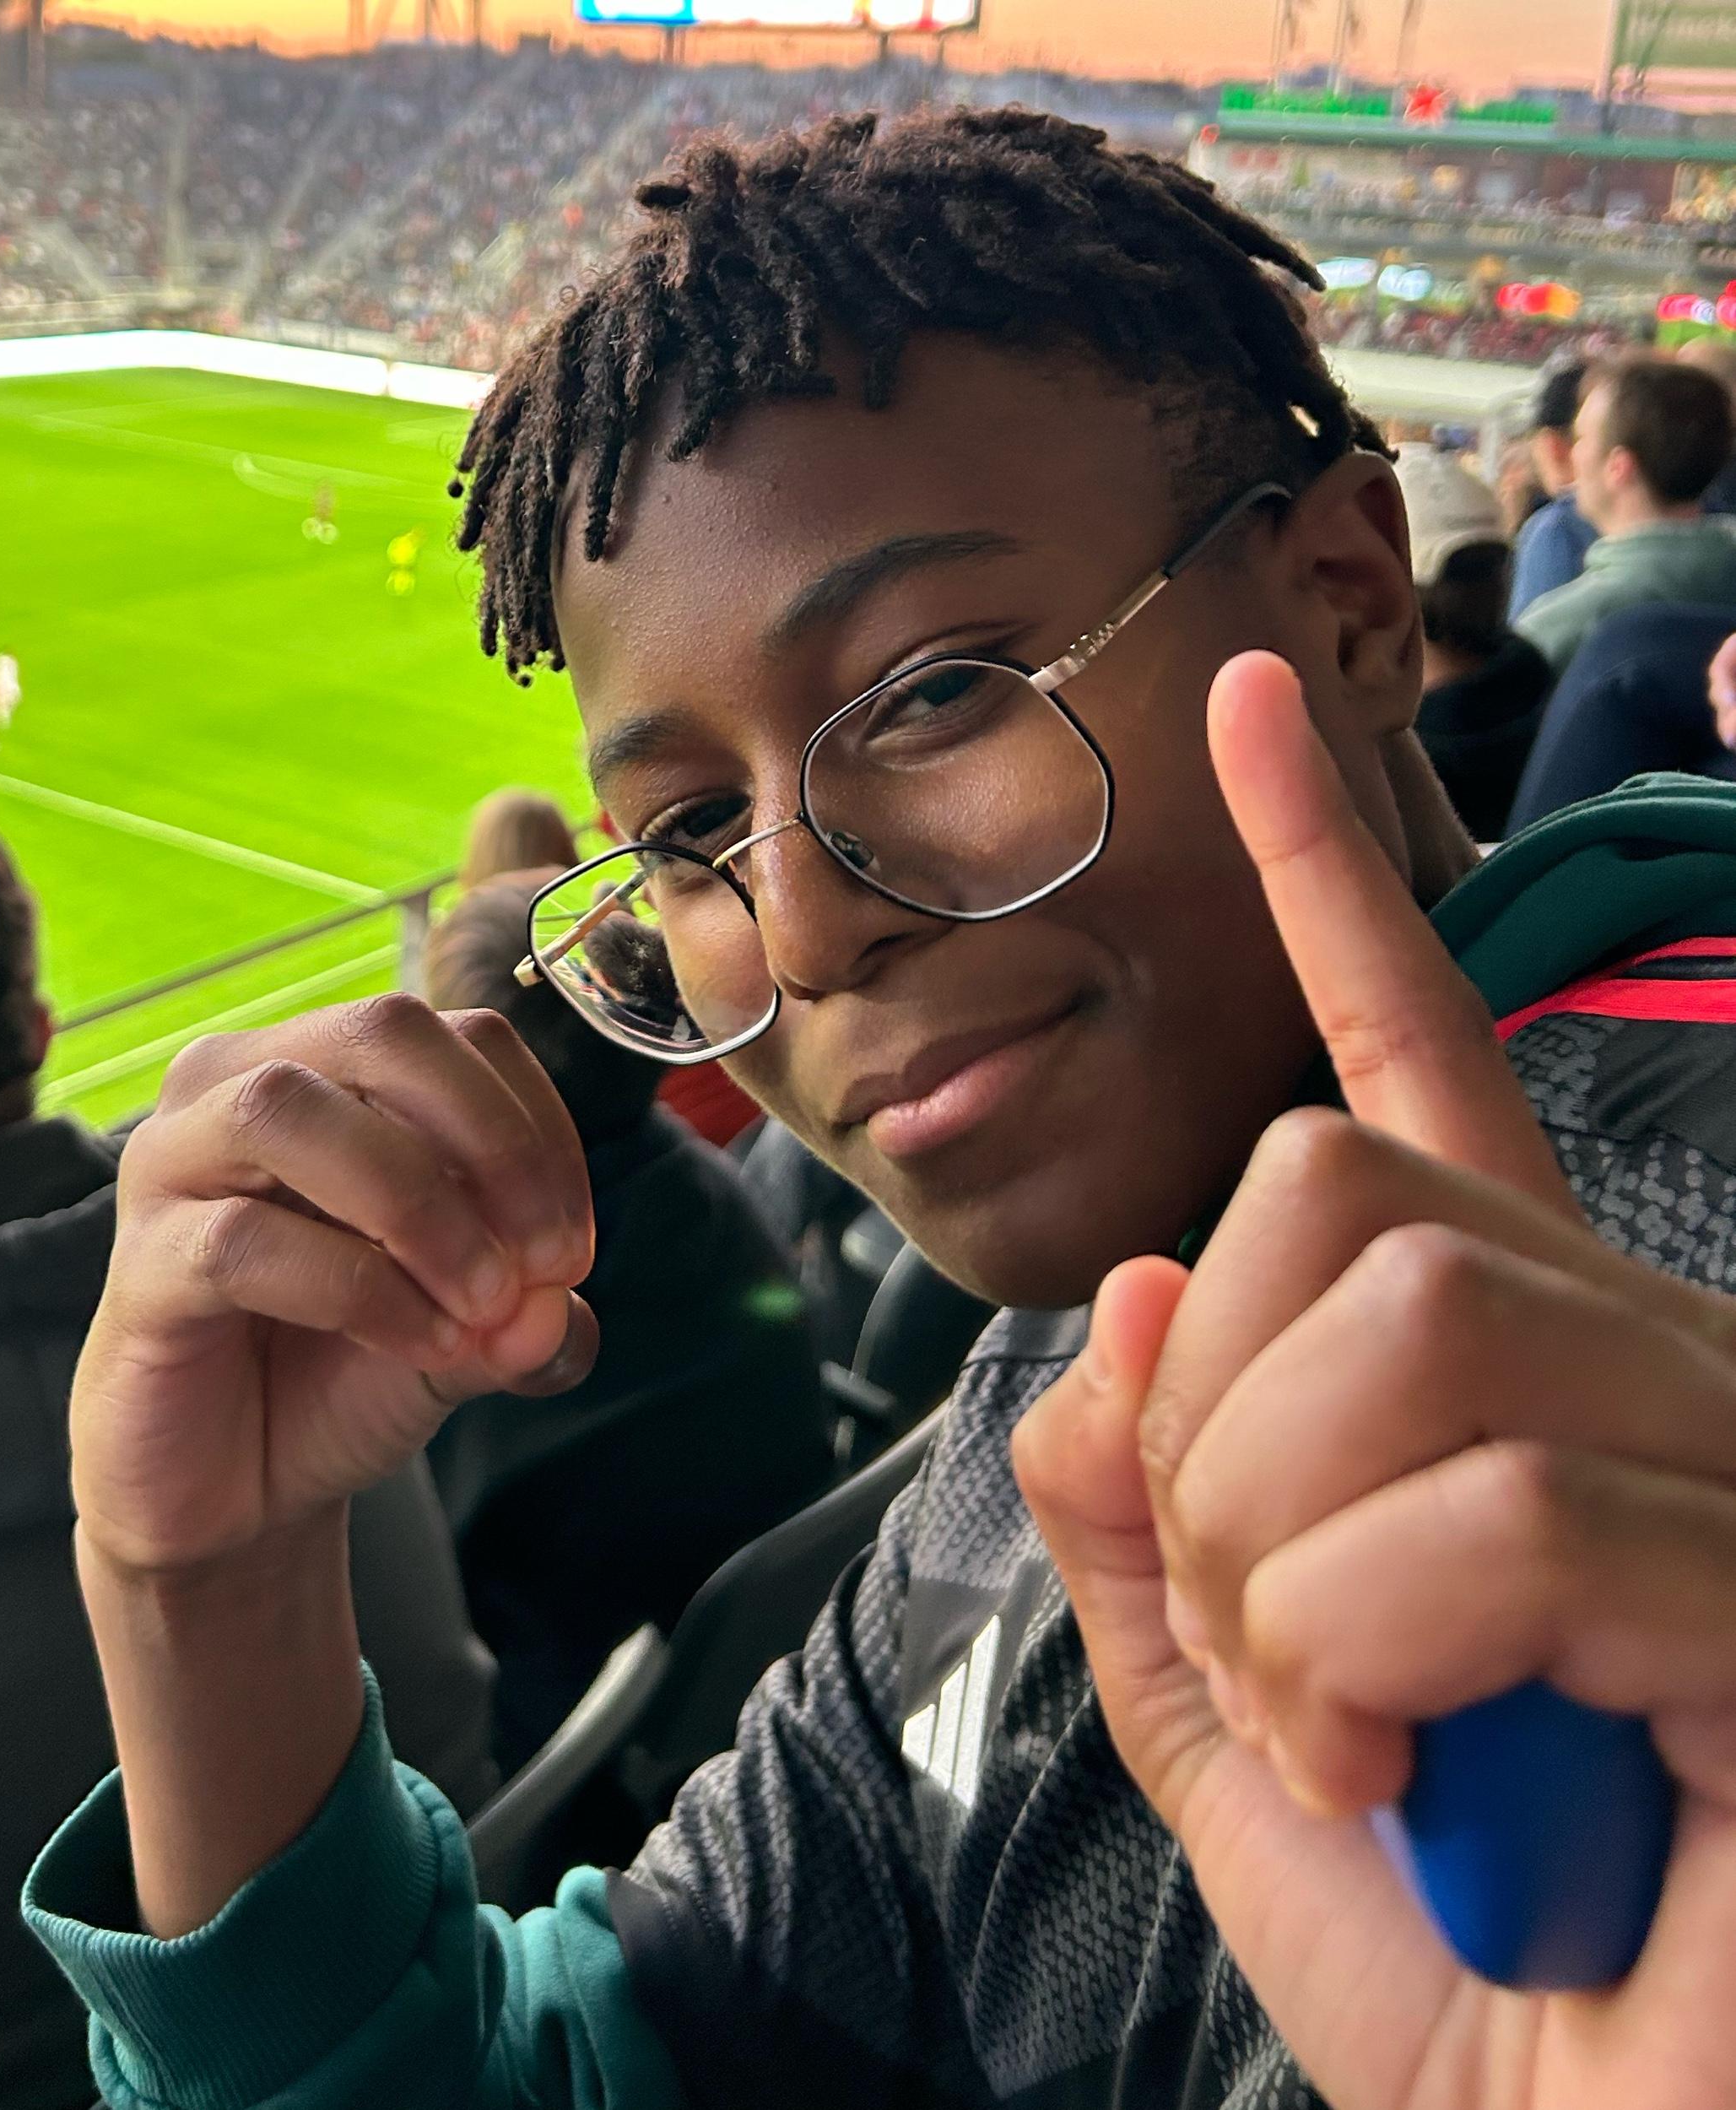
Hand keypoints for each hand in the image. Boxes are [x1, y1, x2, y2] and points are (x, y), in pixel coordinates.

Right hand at [73, 993, 597, 1575]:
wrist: (243, 1491)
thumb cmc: (348, 1371)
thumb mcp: (471, 1328)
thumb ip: (527, 1308)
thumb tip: (558, 1306)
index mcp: (331, 1069)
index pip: (457, 1035)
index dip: (536, 1129)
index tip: (570, 1249)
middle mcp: (240, 1084)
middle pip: (379, 1029)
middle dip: (489, 1139)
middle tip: (542, 1261)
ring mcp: (172, 1164)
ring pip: (288, 1110)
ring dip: (418, 1207)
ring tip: (483, 1306)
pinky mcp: (139, 1263)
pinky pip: (242, 1241)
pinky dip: (360, 1290)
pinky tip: (424, 1345)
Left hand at [1014, 653, 1735, 2108]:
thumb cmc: (1443, 1951)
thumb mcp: (1222, 1716)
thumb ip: (1148, 1505)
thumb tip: (1141, 1290)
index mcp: (1498, 1365)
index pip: (1407, 1056)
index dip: (1326, 877)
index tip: (1255, 707)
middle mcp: (1637, 1355)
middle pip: (1326, 1204)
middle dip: (1219, 1453)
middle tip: (1281, 1655)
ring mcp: (1727, 1448)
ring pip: (1391, 1326)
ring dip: (1281, 1570)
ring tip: (1359, 1729)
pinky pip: (1486, 1503)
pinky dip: (1372, 1657)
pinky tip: (1431, 1772)